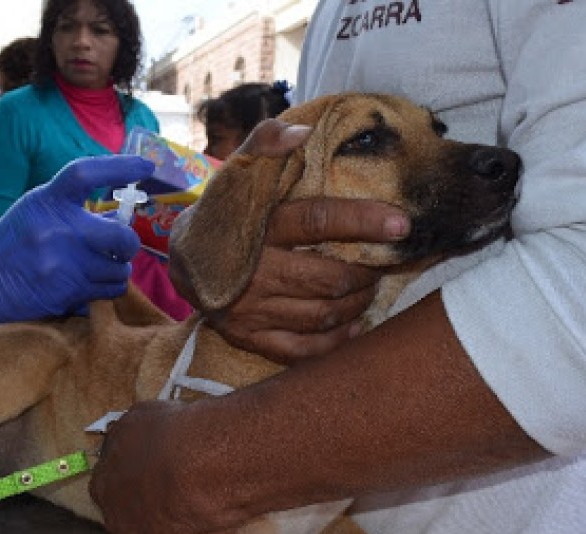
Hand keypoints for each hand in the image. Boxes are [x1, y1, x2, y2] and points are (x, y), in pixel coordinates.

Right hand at [0, 155, 154, 328]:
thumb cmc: (16, 239)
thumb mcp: (39, 210)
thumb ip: (75, 209)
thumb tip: (121, 219)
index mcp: (48, 201)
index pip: (85, 173)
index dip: (120, 166)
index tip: (145, 165)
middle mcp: (57, 230)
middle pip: (122, 236)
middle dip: (127, 244)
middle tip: (119, 246)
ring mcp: (62, 264)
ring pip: (120, 269)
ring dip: (116, 269)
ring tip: (98, 266)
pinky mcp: (65, 293)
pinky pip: (109, 291)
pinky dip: (106, 288)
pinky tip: (89, 282)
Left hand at [90, 401, 238, 533]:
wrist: (201, 465)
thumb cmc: (172, 434)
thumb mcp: (141, 417)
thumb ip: (130, 434)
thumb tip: (131, 436)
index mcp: (103, 485)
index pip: (115, 488)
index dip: (138, 481)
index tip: (160, 474)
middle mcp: (114, 521)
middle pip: (130, 520)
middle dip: (151, 510)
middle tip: (180, 495)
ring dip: (170, 533)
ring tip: (198, 515)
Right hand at [170, 120, 410, 363]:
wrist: (183, 262)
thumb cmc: (223, 214)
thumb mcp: (237, 174)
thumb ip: (265, 144)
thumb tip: (302, 131)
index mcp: (255, 228)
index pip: (317, 221)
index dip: (362, 221)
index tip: (401, 223)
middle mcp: (252, 274)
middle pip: (327, 278)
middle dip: (365, 272)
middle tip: (382, 263)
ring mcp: (250, 312)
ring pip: (321, 315)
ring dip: (356, 303)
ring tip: (368, 288)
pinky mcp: (249, 338)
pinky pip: (303, 350)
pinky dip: (335, 341)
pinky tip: (352, 324)